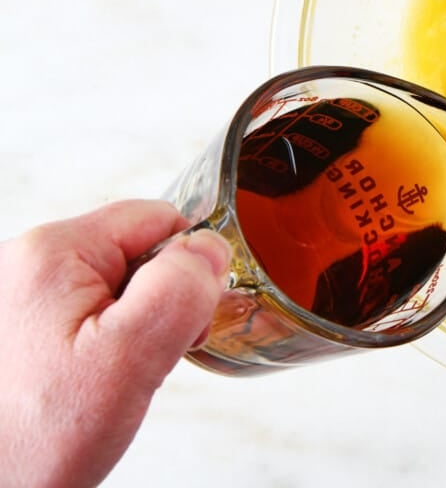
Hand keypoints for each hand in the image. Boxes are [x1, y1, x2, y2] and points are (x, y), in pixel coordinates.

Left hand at [0, 200, 230, 487]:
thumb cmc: (33, 439)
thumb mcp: (128, 359)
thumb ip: (179, 290)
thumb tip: (212, 247)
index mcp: (51, 251)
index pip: (159, 220)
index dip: (187, 271)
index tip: (173, 328)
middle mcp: (24, 262)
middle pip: (136, 252)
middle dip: (156, 306)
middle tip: (137, 365)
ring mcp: (15, 297)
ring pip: (112, 288)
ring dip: (128, 332)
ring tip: (104, 382)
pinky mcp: (14, 329)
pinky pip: (82, 317)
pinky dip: (98, 348)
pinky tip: (82, 386)